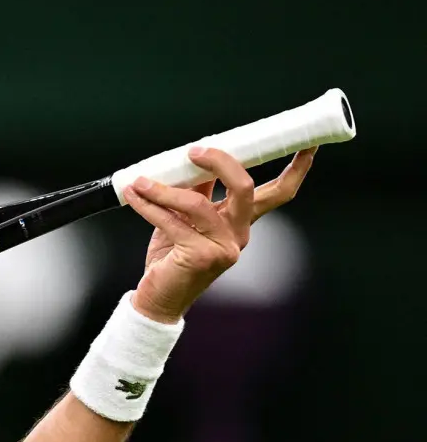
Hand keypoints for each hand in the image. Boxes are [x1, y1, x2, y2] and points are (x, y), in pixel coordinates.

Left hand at [123, 145, 317, 322]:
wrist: (158, 297)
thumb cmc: (172, 257)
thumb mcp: (185, 218)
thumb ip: (194, 191)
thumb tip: (192, 159)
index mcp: (241, 222)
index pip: (277, 193)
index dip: (295, 169)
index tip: (307, 144)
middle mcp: (238, 235)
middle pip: (245, 188)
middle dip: (222, 162)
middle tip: (195, 150)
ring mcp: (223, 248)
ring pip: (197, 203)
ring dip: (163, 189)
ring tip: (141, 182)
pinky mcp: (200, 257)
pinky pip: (172, 222)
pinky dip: (149, 206)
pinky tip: (134, 196)